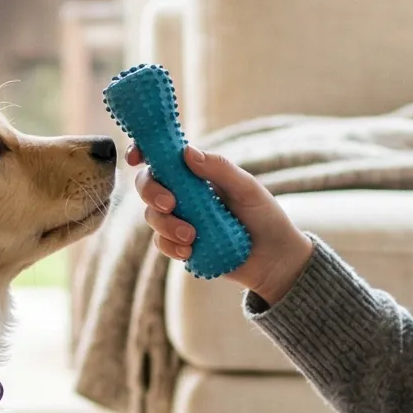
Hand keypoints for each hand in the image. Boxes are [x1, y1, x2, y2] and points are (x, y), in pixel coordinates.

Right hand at [128, 143, 314, 302]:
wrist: (275, 260)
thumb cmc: (266, 217)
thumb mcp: (247, 188)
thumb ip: (219, 169)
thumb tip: (187, 152)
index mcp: (197, 173)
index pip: (163, 157)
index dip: (143, 152)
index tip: (136, 158)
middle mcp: (184, 194)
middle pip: (148, 185)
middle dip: (151, 192)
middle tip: (170, 203)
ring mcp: (181, 220)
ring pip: (152, 216)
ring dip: (166, 225)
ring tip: (193, 236)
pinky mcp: (181, 245)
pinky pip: (161, 243)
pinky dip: (171, 246)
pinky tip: (190, 250)